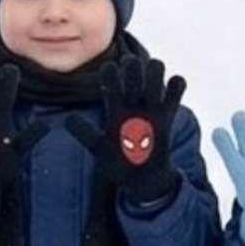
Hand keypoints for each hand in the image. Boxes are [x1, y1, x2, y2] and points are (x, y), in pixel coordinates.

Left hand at [67, 56, 186, 204]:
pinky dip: (176, 84)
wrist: (141, 179)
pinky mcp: (168, 115)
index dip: (110, 72)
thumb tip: (68, 119)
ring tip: (152, 81)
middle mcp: (131, 103)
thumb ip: (84, 133)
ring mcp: (150, 107)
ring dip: (154, 70)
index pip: (110, 79)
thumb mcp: (98, 148)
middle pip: (133, 70)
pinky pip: (176, 89)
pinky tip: (171, 89)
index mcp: (114, 107)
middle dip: (132, 66)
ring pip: (155, 72)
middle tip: (131, 70)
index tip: (109, 77)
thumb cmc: (117, 163)